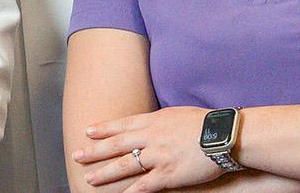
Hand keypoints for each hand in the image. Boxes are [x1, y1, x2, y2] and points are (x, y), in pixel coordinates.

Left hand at [74, 106, 220, 191]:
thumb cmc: (205, 123)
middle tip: (76, 155)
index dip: (103, 129)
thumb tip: (147, 124)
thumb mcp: (177, 114)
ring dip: (105, 173)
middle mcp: (151, 138)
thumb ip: (159, 121)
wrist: (223, 135)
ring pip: (125, 166)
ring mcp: (158, 157)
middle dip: (94, 151)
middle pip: (116, 145)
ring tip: (90, 178)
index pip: (122, 124)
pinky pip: (144, 186)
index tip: (87, 132)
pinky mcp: (168, 175)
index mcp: (154, 120)